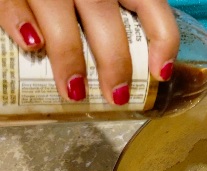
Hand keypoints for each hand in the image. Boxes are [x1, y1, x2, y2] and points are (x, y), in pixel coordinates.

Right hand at [0, 0, 179, 104]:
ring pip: (60, 15)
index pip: (152, 6)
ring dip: (69, 57)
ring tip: (75, 93)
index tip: (160, 74)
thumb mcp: (110, 0)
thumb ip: (122, 21)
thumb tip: (149, 68)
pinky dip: (20, 23)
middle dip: (114, 62)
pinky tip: (31, 46)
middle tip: (117, 96)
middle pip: (105, 18)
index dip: (162, 41)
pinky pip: (14, 2)